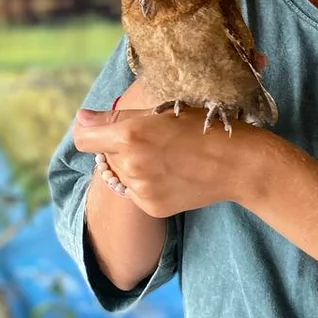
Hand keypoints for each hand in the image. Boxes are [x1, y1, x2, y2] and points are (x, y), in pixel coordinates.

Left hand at [73, 104, 257, 217]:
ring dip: (134, 166)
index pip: (83, 138)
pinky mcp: (152, 207)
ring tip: (168, 158)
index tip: (101, 130)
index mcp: (130, 135)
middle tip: (156, 141)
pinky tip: (172, 175)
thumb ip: (115, 119)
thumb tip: (80, 118)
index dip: (90, 131)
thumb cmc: (203, 126)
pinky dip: (147, 184)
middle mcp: (131, 165)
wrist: (238, 163)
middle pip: (105, 156)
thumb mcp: (162, 110)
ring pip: (121, 175)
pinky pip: (135, 192)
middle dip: (121, 148)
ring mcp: (141, 190)